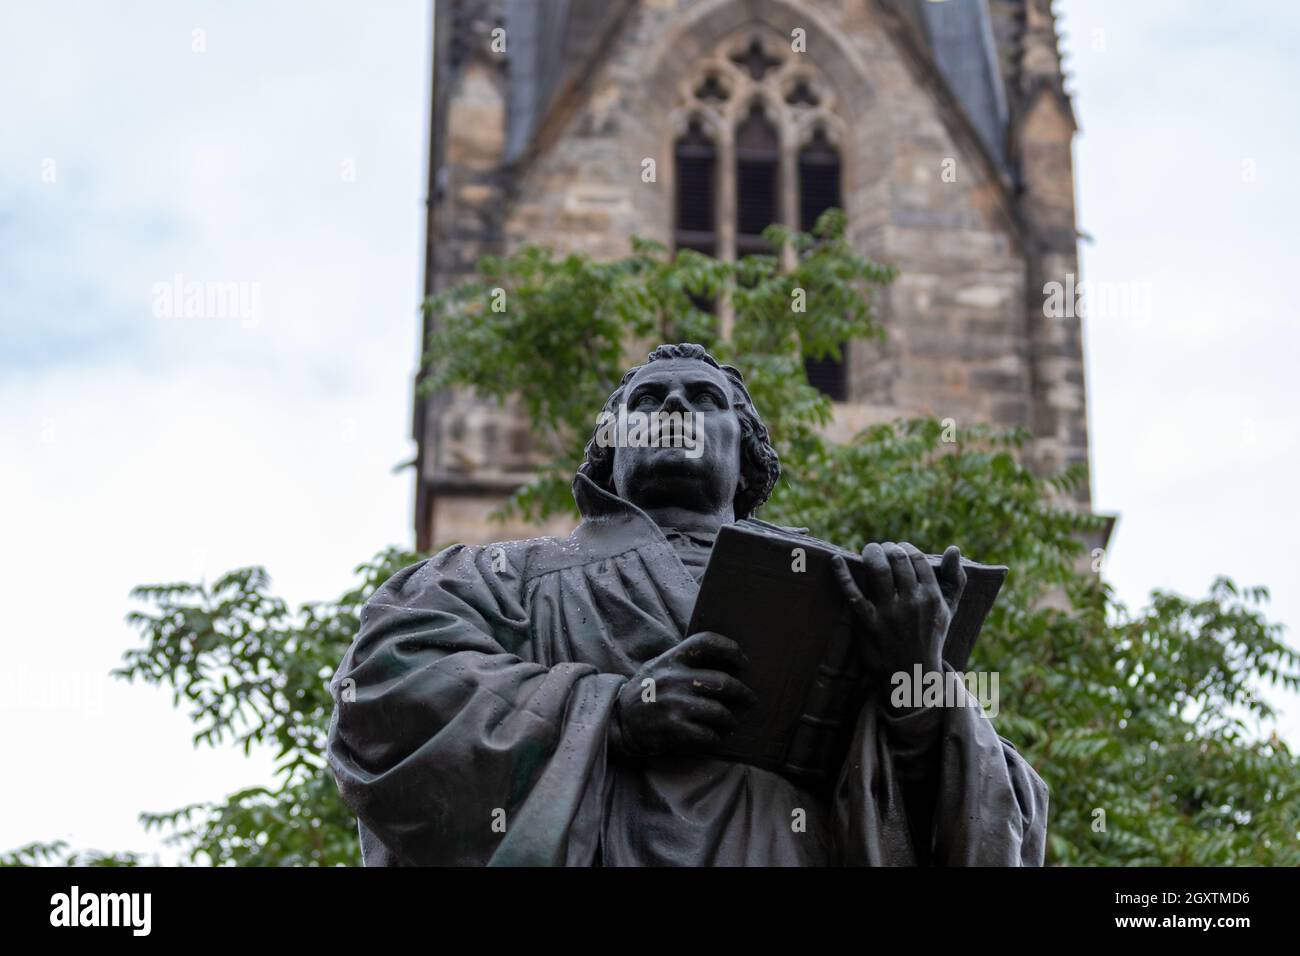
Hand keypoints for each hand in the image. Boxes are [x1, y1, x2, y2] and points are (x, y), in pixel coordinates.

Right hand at [613, 631, 757, 756]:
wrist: (617, 723)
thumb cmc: (644, 693)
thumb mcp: (658, 668)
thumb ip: (682, 662)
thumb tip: (722, 663)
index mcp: (671, 659)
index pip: (706, 642)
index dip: (731, 649)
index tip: (744, 663)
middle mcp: (673, 678)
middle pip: (722, 681)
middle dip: (743, 693)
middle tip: (750, 700)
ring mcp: (673, 703)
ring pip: (718, 711)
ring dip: (730, 720)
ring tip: (732, 723)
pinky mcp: (672, 727)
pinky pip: (707, 734)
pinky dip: (715, 737)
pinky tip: (715, 737)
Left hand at [831, 542, 966, 697]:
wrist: (913, 675)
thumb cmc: (931, 637)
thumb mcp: (948, 610)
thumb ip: (955, 579)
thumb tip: (954, 548)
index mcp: (932, 597)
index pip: (917, 559)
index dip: (905, 548)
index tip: (898, 549)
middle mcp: (912, 602)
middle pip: (897, 559)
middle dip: (887, 547)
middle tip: (881, 549)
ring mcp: (889, 613)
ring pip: (878, 570)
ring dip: (871, 553)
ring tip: (869, 551)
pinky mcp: (869, 624)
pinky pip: (853, 594)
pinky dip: (842, 575)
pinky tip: (836, 561)